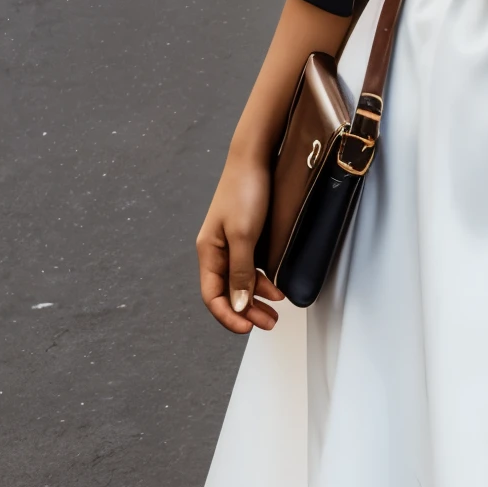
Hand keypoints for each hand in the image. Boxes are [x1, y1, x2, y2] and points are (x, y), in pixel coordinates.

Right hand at [196, 150, 283, 333]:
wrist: (255, 158)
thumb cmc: (245, 192)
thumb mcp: (243, 235)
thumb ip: (240, 271)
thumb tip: (236, 305)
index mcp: (209, 252)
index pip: (212, 295)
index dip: (227, 316)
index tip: (247, 328)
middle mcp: (218, 251)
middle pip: (228, 292)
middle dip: (247, 311)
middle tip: (270, 323)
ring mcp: (232, 244)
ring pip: (242, 282)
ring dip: (257, 298)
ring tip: (277, 309)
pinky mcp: (248, 237)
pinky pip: (252, 267)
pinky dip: (264, 281)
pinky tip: (278, 288)